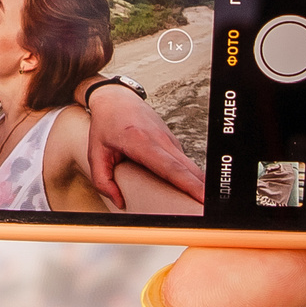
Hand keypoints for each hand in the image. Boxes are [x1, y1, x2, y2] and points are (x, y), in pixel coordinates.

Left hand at [84, 85, 206, 206]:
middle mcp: (161, 140)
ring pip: (190, 166)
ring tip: (205, 205)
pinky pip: (185, 163)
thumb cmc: (105, 125)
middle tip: (210, 208)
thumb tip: (119, 202)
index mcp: (141, 142)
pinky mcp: (173, 142)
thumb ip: (102, 180)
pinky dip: (192, 178)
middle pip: (188, 169)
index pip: (170, 168)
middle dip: (202, 189)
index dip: (189, 184)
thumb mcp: (95, 152)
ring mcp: (170, 140)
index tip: (203, 197)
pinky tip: (195, 192)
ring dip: (199, 185)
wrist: (116, 98)